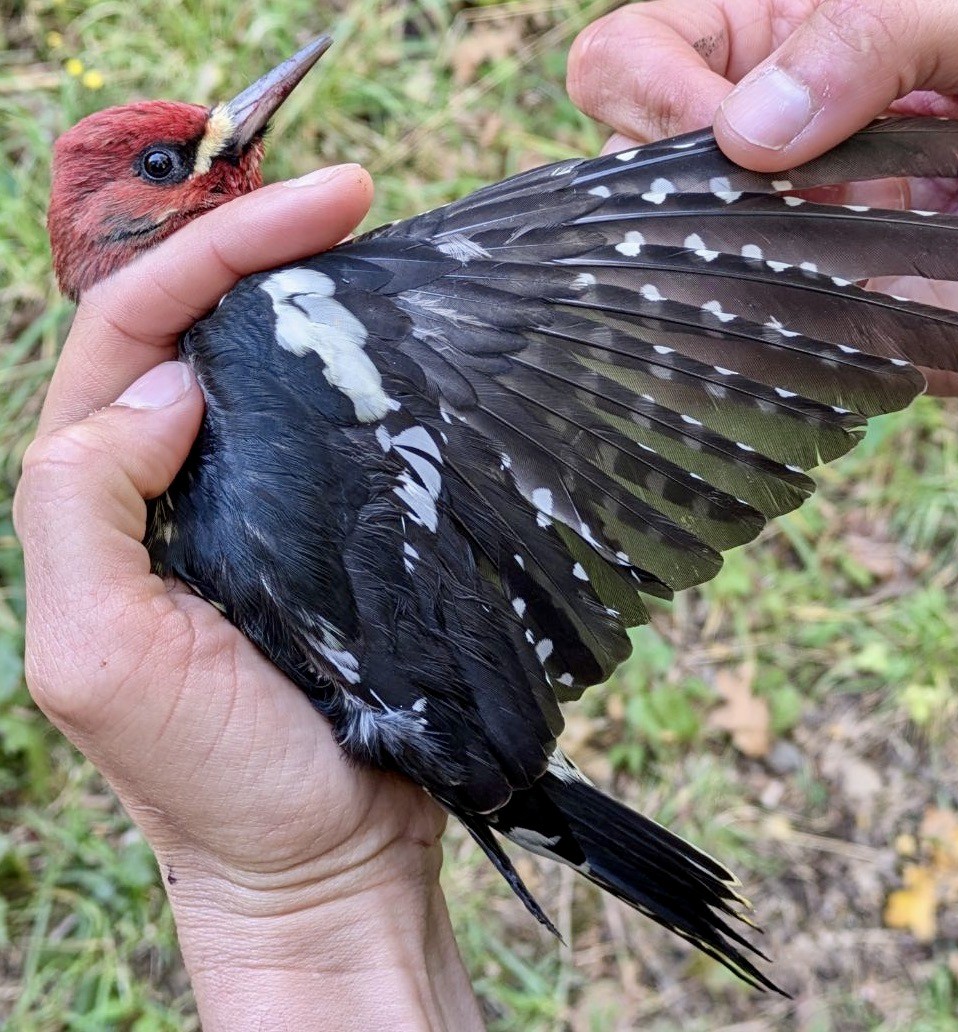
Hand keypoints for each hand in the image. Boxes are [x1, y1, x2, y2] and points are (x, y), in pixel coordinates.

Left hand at [15, 166, 480, 1029]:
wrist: (326, 858)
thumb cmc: (214, 782)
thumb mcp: (96, 655)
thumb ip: (83, 510)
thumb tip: (168, 390)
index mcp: (100, 500)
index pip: (135, 333)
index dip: (214, 253)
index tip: (320, 208)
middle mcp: (170, 488)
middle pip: (196, 327)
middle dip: (259, 242)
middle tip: (352, 196)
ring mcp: (253, 506)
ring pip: (265, 369)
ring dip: (306, 293)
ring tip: (372, 241)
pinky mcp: (324, 533)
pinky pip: (330, 430)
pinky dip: (356, 371)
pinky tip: (396, 343)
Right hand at [568, 0, 957, 394]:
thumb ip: (872, 34)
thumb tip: (744, 134)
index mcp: (780, 44)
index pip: (635, 58)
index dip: (650, 93)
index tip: (729, 138)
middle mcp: (758, 149)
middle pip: (623, 171)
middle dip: (666, 194)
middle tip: (773, 206)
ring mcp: (774, 244)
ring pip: (664, 272)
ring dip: (710, 278)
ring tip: (807, 267)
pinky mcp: (811, 329)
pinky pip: (743, 353)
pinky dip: (754, 352)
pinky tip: (800, 337)